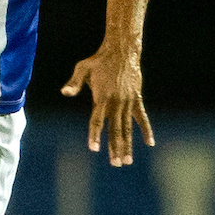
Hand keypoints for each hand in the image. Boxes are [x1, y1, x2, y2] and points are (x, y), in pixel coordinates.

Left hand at [61, 49, 153, 166]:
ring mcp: (128, 101)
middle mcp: (116, 102)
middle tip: (115, 164)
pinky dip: (146, 130)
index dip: (95, 134)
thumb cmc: (99, 60)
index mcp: (102, 97)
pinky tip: (150, 143)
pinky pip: (142, 117)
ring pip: (127, 127)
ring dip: (128, 144)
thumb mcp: (83, 68)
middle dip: (114, 148)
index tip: (94, 148)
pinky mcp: (137, 98)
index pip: (97, 120)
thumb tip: (65, 92)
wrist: (122, 50)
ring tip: (127, 161)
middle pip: (114, 129)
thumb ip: (75, 83)